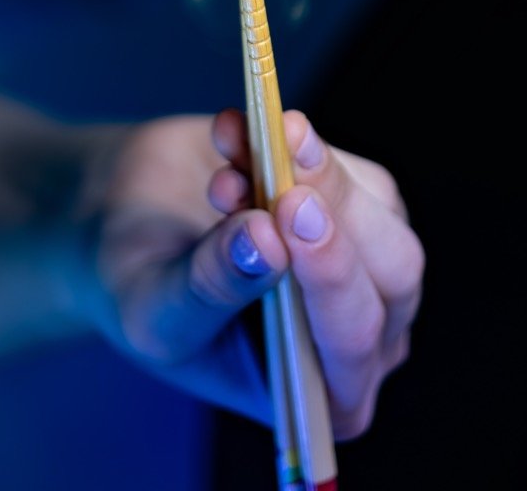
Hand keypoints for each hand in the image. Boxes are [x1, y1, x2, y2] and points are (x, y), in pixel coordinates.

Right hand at [81, 108, 423, 435]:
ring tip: (227, 161)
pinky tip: (232, 134)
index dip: (332, 278)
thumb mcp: (154, 305)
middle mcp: (360, 333)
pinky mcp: (354, 199)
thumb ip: (209, 285)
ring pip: (380, 208)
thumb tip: (264, 241)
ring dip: (306, 172)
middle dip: (337, 217)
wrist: (133, 224)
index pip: (353, 342)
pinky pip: (345, 163)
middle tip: (281, 181)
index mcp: (320, 392)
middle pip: (393, 272)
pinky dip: (290, 142)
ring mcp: (365, 261)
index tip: (290, 215)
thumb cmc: (142, 290)